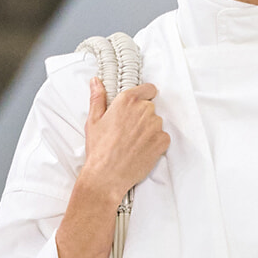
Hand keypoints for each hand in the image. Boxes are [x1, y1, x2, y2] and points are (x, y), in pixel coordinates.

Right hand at [80, 77, 169, 205]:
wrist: (107, 175)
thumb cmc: (99, 149)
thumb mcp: (93, 120)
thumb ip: (98, 98)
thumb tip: (96, 82)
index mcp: (127, 101)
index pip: (148, 89)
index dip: (145, 96)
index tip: (140, 105)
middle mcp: (144, 110)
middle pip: (151, 108)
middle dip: (143, 117)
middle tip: (129, 131)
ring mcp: (155, 126)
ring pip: (157, 123)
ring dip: (149, 131)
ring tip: (133, 143)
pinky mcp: (162, 141)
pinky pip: (163, 138)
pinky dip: (156, 143)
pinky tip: (142, 150)